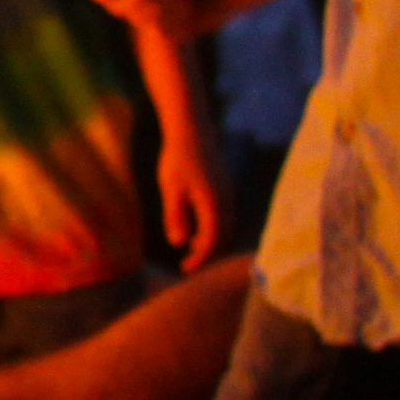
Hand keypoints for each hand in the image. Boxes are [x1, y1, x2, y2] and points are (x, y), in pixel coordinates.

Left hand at [160, 123, 229, 262]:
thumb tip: (178, 244)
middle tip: (188, 264)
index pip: (211, 242)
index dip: (199, 259)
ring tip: (192, 249)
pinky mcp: (226, 189)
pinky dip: (215, 229)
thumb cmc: (178, 158)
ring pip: (227, 228)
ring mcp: (229, 195)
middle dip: (208, 255)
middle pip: (224, 239)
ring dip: (213, 242)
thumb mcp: (171, 189)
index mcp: (213, 204)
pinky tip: (196, 229)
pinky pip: (226, 217)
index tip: (184, 268)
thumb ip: (175, 216)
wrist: (193, 130)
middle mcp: (227, 202)